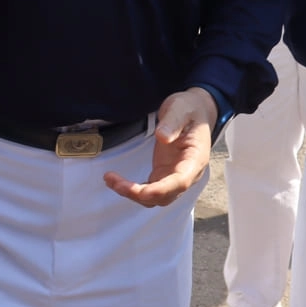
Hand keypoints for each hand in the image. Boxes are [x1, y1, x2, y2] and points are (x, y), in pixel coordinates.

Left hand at [103, 87, 214, 207]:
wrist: (193, 111)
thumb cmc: (188, 109)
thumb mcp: (181, 109)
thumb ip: (173, 123)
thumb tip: (162, 137)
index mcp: (195, 159)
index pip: (180, 182)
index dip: (160, 190)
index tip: (139, 191)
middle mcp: (187, 174)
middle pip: (165, 196)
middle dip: (140, 194)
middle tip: (114, 181)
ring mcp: (174, 176)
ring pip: (156, 198)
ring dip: (133, 194)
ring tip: (110, 179)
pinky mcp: (163, 174)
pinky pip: (149, 190)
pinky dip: (133, 189)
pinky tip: (116, 181)